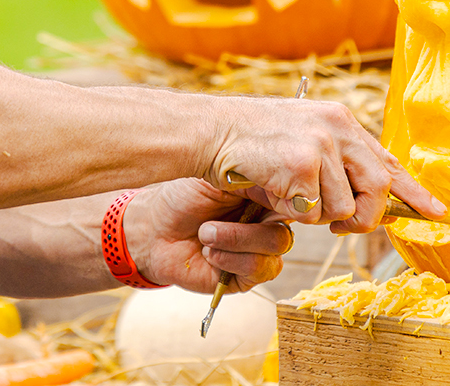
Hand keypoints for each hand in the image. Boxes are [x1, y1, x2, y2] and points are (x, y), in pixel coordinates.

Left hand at [122, 179, 292, 293]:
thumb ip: (255, 177)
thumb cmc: (182, 196)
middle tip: (211, 221)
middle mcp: (268, 221)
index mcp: (266, 194)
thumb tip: (289, 177)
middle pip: (291, 218)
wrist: (153, 230)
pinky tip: (209, 252)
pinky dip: (231, 258)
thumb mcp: (218, 175)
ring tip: (205, 233)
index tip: (262, 191)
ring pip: (276, 246)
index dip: (287, 194)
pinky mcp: (247, 276)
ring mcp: (260, 249)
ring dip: (236, 239)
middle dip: (252, 220)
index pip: (296, 195)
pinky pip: (259, 268)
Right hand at [204, 97, 446, 234]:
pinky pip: (314, 214)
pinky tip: (275, 193)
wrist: (211, 130)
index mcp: (341, 121)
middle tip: (342, 227)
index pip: (388, 161)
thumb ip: (336, 164)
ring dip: (318, 216)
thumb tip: (365, 203)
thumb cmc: (251, 143)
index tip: (438, 212)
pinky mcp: (303, 164)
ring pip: (344, 209)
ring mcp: (321, 144)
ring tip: (290, 195)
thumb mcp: (304, 143)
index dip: (414, 191)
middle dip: (365, 218)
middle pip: (378, 188)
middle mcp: (338, 128)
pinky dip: (295, 215)